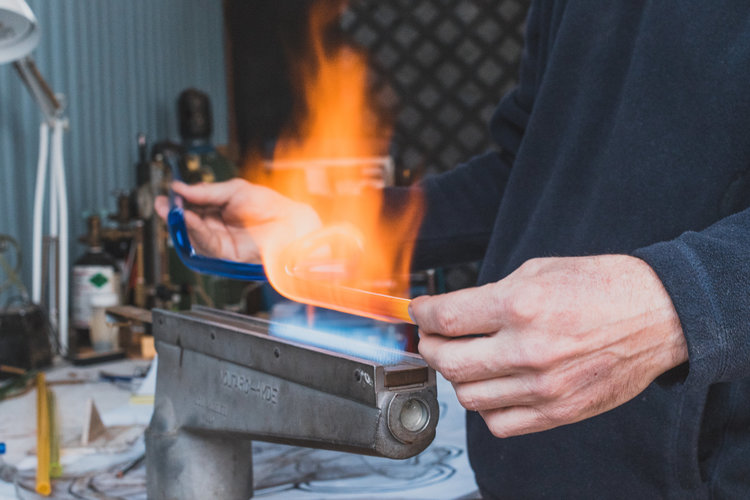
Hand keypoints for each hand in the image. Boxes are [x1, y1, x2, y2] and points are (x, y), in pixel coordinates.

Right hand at [154, 179, 320, 262]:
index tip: (168, 194)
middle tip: (162, 204)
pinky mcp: (224, 253)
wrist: (290, 223)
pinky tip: (189, 219)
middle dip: (173, 213)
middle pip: (187, 222)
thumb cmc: (269, 206)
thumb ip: (206, 191)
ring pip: (192, 234)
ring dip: (182, 222)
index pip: (191, 205)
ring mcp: (219, 240)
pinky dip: (195, 231)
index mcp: (217, 209)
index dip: (178, 200)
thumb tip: (180, 187)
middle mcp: (216, 226)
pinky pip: (204, 242)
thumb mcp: (234, 190)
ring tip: (176, 210)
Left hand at [410, 255, 687, 437]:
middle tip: (433, 337)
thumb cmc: (602, 287)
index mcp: (521, 305)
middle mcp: (528, 349)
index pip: (445, 317)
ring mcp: (543, 386)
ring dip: (457, 377)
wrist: (657, 315)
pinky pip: (500, 423)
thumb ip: (491, 295)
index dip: (422, 314)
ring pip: (469, 396)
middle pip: (448, 361)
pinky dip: (487, 407)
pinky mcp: (558, 412)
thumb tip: (453, 312)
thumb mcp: (539, 270)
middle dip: (429, 346)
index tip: (419, 312)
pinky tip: (494, 386)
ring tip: (464, 360)